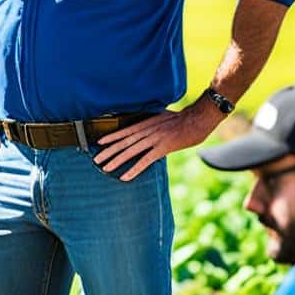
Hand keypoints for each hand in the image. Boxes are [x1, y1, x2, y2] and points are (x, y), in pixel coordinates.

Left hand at [93, 99, 223, 180]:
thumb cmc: (183, 119)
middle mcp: (147, 131)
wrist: (198, 119)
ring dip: (116, 160)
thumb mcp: (163, 117)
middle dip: (108, 151)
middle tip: (95, 159)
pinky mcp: (163, 148)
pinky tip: (125, 176)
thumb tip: (145, 127)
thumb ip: (152, 123)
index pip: (124, 131)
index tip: (99, 142)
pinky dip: (134, 169)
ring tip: (105, 168)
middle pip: (124, 142)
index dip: (111, 136)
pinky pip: (145, 161)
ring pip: (131, 151)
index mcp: (146, 123)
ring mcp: (154, 139)